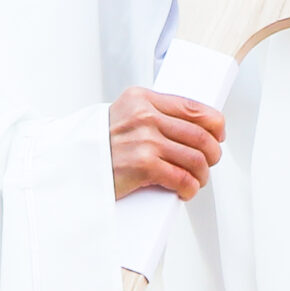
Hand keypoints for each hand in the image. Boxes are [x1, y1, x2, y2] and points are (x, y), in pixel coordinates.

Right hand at [109, 88, 225, 200]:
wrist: (71, 166)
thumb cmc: (99, 146)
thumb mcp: (125, 118)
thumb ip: (154, 117)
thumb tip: (194, 128)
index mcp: (142, 99)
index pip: (193, 107)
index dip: (215, 124)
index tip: (218, 135)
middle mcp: (145, 116)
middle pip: (200, 134)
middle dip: (212, 153)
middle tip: (209, 163)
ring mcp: (144, 140)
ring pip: (195, 158)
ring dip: (202, 174)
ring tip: (197, 180)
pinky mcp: (143, 165)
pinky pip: (182, 178)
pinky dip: (190, 187)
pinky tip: (185, 191)